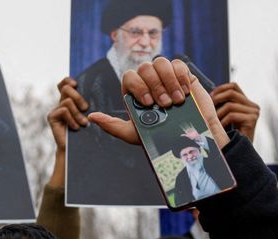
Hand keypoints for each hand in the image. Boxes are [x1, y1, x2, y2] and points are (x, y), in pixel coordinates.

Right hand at [47, 77, 88, 152]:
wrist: (77, 150)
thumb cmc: (87, 132)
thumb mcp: (90, 115)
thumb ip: (89, 104)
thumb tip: (96, 91)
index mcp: (70, 100)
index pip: (65, 83)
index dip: (68, 81)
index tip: (76, 84)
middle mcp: (61, 103)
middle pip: (66, 88)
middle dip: (78, 97)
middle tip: (86, 108)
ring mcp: (55, 110)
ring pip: (67, 101)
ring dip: (78, 113)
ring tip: (83, 123)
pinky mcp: (51, 117)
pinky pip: (63, 110)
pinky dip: (72, 119)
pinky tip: (76, 128)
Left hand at [88, 57, 228, 149]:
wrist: (186, 137)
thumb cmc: (157, 136)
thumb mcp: (132, 133)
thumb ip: (112, 125)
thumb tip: (91, 117)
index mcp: (133, 90)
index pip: (129, 76)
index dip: (138, 86)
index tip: (148, 103)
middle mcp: (147, 80)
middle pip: (145, 67)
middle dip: (155, 85)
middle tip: (164, 104)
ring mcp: (164, 75)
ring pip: (161, 62)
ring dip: (168, 81)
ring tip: (176, 101)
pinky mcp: (182, 74)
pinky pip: (178, 64)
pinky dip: (181, 77)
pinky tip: (185, 93)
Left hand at [210, 82, 259, 142]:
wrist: (241, 151)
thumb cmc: (230, 135)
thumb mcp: (226, 116)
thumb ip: (223, 105)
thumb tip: (209, 95)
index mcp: (247, 103)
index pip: (234, 86)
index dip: (220, 88)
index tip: (210, 97)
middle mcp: (253, 106)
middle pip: (231, 92)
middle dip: (216, 99)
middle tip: (209, 109)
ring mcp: (254, 112)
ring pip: (230, 105)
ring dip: (218, 114)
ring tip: (215, 123)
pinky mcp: (252, 119)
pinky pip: (232, 115)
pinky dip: (223, 122)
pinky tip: (222, 129)